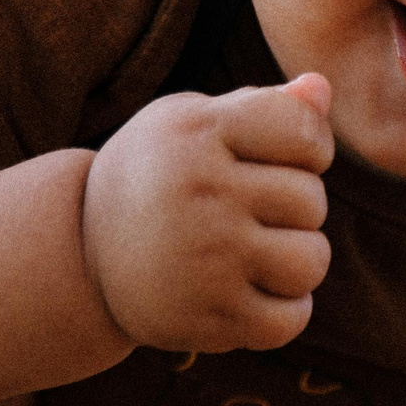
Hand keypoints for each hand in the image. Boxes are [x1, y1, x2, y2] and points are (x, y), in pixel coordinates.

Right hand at [80, 72, 336, 352]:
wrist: (82, 253)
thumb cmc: (159, 175)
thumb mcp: (193, 124)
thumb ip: (264, 105)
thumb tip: (322, 86)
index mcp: (198, 132)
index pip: (305, 132)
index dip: (309, 147)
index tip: (279, 159)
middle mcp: (201, 192)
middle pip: (312, 201)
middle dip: (294, 209)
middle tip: (248, 212)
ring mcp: (206, 260)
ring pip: (312, 261)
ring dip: (297, 260)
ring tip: (258, 253)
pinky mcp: (209, 318)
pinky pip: (292, 320)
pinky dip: (284, 310)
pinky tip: (251, 292)